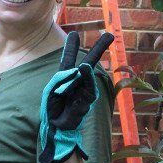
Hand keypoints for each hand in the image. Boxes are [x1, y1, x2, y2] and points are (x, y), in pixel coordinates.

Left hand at [39, 31, 112, 162]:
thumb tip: (78, 68)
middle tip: (110, 35)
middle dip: (99, 48)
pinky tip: (86, 67)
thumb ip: (61, 77)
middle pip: (88, 62)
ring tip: (106, 40)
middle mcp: (76, 82)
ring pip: (89, 72)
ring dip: (96, 54)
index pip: (68, 59)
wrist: (55, 128)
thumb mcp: (51, 90)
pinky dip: (87, 76)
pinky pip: (88, 87)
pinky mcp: (87, 100)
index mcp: (65, 78)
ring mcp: (83, 90)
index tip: (74, 35)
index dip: (71, 48)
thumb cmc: (52, 109)